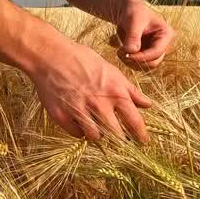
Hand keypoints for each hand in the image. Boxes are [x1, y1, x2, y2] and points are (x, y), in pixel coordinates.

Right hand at [28, 42, 151, 143]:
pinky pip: (76, 134)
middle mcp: (99, 105)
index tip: (143, 142)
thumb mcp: (112, 71)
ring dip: (97, 134)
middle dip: (119, 138)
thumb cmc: (83, 60)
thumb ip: (131, 90)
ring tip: (94, 125)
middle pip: (116, 135)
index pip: (134, 122)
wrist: (51, 55)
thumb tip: (148, 105)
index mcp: (115, 93)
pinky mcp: (62, 116)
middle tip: (117, 137)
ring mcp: (80, 111)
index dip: (141, 135)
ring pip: (95, 137)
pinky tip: (79, 121)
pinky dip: (79, 130)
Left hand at [113, 0, 175, 69]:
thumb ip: (133, 36)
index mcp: (166, 34)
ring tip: (119, 52)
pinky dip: (129, 62)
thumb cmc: (133, 11)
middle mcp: (163, 44)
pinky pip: (139, 65)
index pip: (157, 52)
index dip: (142, 57)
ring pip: (145, 66)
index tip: (127, 54)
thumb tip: (131, 52)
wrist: (127, 11)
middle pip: (153, 63)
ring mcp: (155, 51)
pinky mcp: (146, 54)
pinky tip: (121, 52)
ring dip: (131, 63)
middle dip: (136, 61)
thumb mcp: (133, 21)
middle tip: (121, 54)